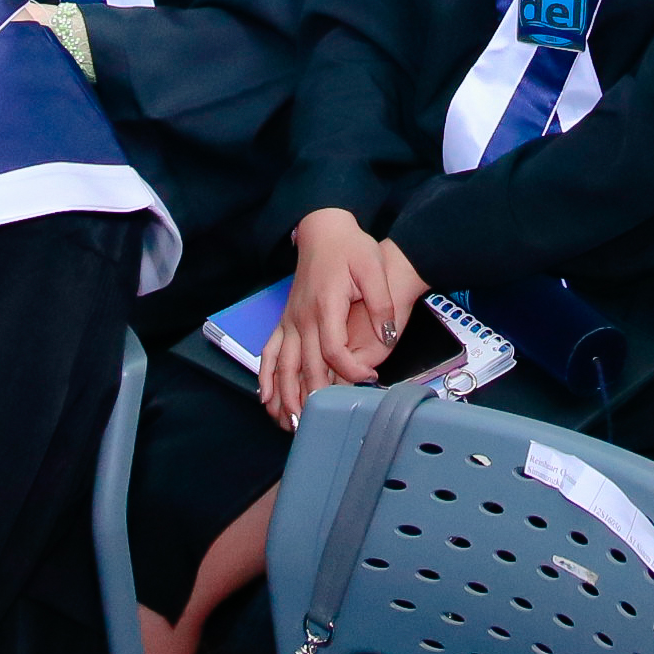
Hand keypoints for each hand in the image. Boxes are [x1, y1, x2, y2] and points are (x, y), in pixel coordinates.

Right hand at [264, 208, 405, 430]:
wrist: (323, 229)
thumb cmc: (350, 247)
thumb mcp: (373, 267)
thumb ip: (380, 303)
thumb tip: (388, 335)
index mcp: (325, 305)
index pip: (334, 350)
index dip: (351, 370)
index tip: (369, 378)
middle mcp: (302, 317)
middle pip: (305, 366)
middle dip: (314, 397)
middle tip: (324, 422)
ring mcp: (290, 320)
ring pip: (281, 366)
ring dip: (285, 396)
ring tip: (291, 424)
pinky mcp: (285, 321)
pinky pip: (269, 353)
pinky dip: (265, 378)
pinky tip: (266, 399)